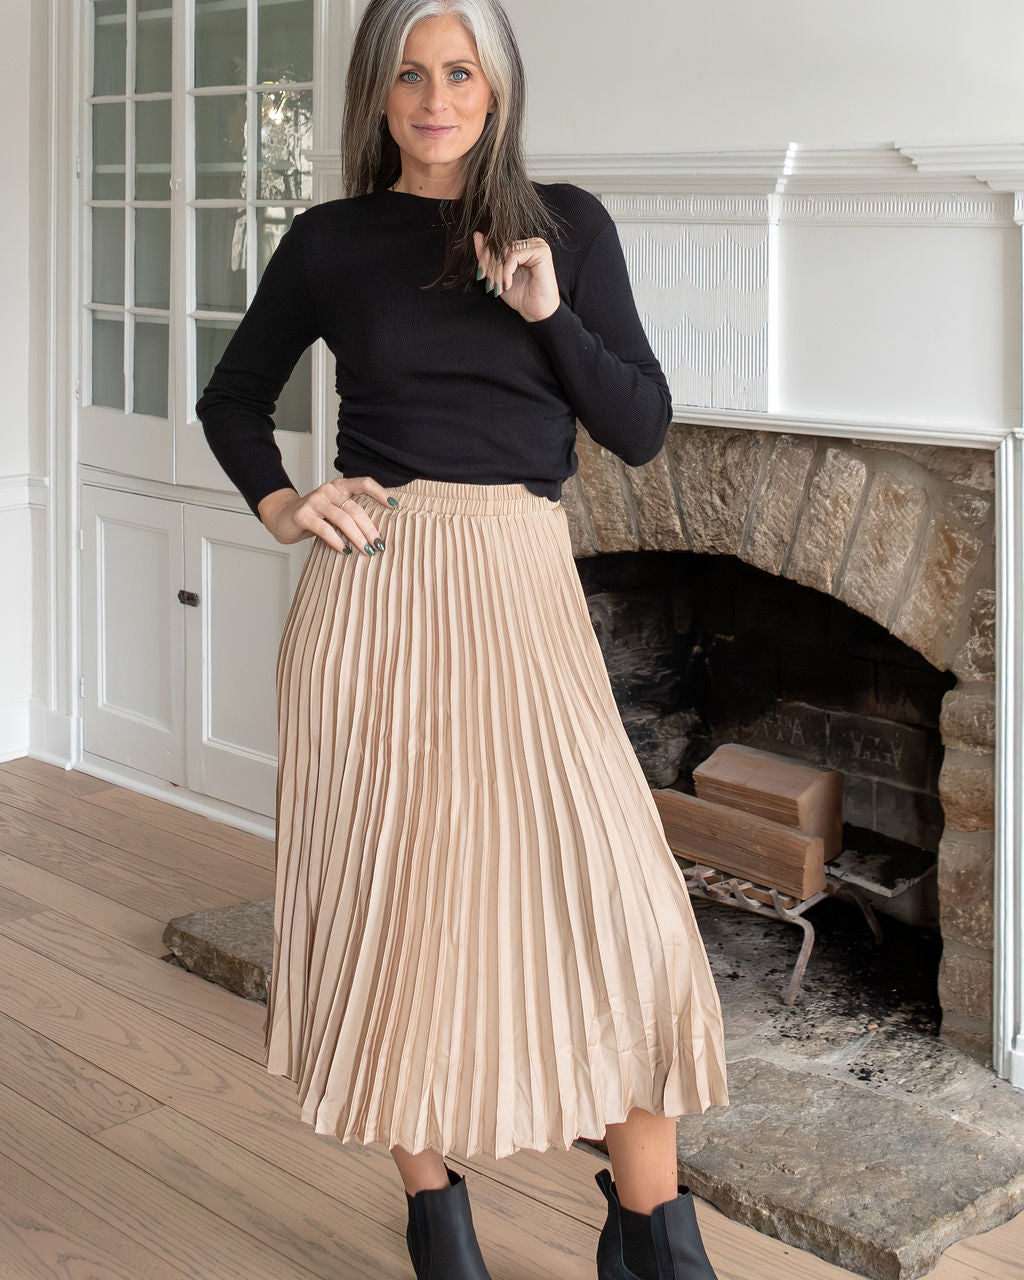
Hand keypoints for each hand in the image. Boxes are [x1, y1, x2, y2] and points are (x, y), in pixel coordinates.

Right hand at [257, 477, 395, 556]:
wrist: (282, 517)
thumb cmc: (314, 516)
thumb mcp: (335, 510)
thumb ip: (352, 513)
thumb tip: (378, 532)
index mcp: (339, 486)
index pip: (364, 483)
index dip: (380, 492)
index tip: (394, 506)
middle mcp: (328, 490)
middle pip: (356, 508)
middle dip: (370, 528)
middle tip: (379, 544)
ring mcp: (315, 501)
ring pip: (343, 519)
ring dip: (357, 537)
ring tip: (367, 550)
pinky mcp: (303, 515)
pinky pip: (325, 529)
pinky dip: (337, 541)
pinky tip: (345, 551)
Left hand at [473, 231, 559, 323]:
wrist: (536, 311)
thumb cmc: (521, 295)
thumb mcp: (498, 274)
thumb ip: (488, 256)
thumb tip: (477, 236)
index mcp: (521, 246)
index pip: (497, 244)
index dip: (485, 258)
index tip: (481, 275)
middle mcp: (530, 243)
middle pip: (500, 246)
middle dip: (490, 267)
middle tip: (489, 283)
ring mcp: (537, 245)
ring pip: (506, 251)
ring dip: (497, 271)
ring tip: (498, 286)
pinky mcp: (541, 252)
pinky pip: (514, 256)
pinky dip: (507, 272)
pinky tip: (508, 284)